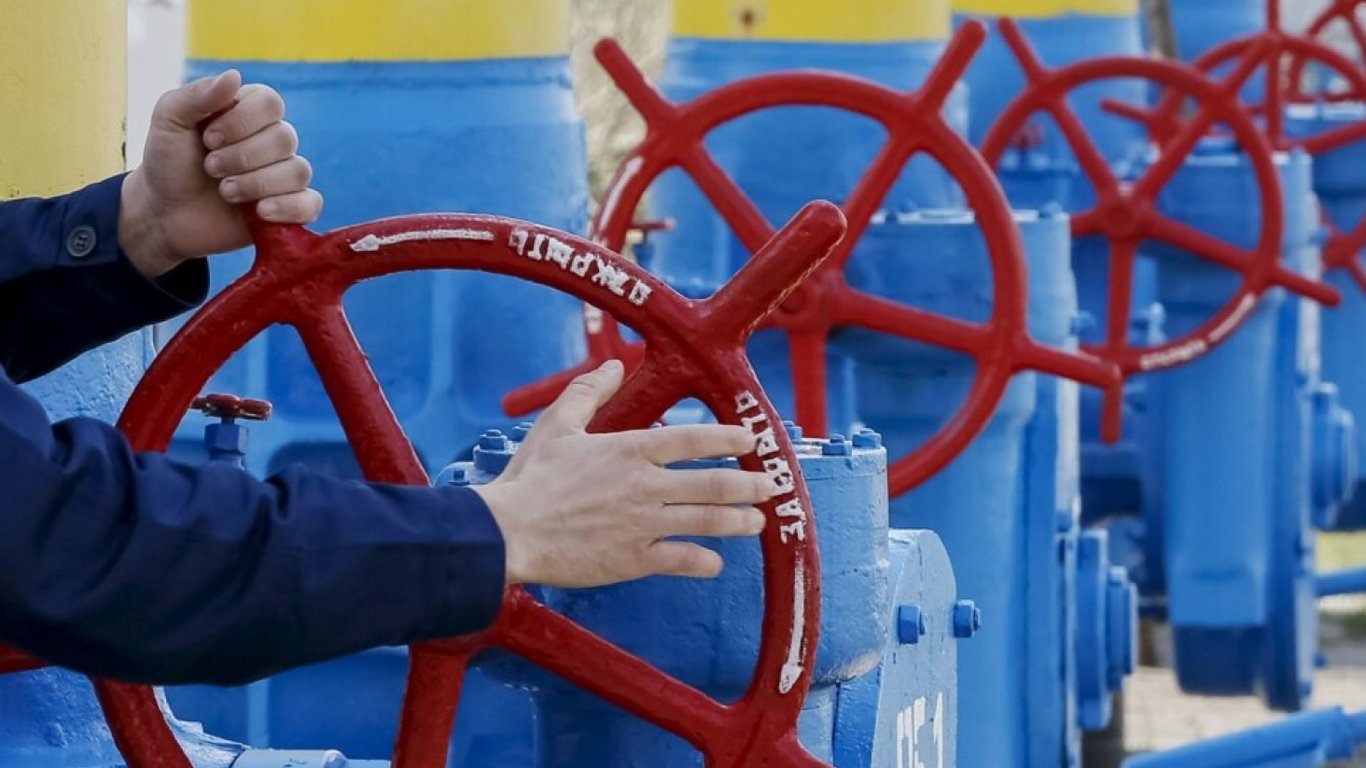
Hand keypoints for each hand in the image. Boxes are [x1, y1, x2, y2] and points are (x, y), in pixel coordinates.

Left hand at [119, 70, 323, 277]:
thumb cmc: (168, 163)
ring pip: (297, 171)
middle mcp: (272, 141)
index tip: (208, 138)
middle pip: (285, 138)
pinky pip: (310, 204)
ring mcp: (283, 176)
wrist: (164, 213)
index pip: (270, 103)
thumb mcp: (169, 121)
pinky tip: (260, 212)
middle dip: (242, 157)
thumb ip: (196, 95)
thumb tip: (235, 75)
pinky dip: (288, 207)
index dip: (242, 121)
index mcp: (249, 113)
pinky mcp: (288, 209)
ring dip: (256, 183)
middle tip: (210, 168)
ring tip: (225, 192)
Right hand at [475, 360, 772, 587]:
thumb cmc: (530, 479)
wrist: (509, 534)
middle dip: (750, 484)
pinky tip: (714, 562)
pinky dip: (703, 561)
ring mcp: (643, 524)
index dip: (729, 437)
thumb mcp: (556, 425)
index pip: (693, 438)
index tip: (751, 438)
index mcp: (629, 448)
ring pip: (707, 521)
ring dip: (739, 521)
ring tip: (758, 522)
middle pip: (714, 482)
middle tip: (771, 486)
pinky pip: (681, 560)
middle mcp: (645, 484)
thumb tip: (611, 367)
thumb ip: (587, 393)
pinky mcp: (634, 560)